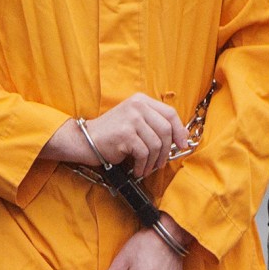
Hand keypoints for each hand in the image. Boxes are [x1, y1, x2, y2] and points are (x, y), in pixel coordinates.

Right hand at [76, 93, 190, 176]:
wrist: (86, 140)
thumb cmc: (112, 133)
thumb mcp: (134, 120)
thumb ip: (154, 123)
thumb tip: (180, 137)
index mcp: (141, 100)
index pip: (170, 113)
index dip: (180, 130)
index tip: (182, 144)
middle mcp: (137, 106)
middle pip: (166, 130)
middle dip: (167, 150)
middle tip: (162, 162)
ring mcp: (131, 119)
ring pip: (156, 144)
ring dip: (154, 161)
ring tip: (147, 167)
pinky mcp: (125, 134)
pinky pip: (144, 153)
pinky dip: (143, 165)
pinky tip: (138, 169)